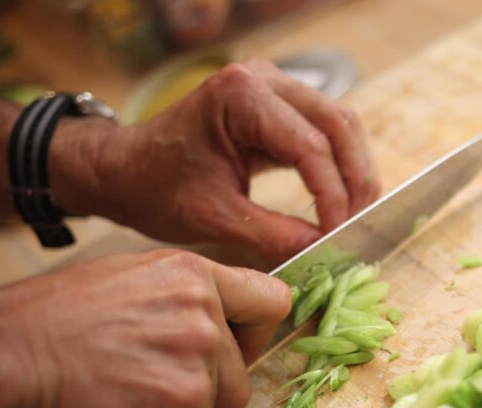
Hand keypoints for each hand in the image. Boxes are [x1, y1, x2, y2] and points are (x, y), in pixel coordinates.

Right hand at [0, 249, 287, 407]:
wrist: (0, 356)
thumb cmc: (43, 323)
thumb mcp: (124, 283)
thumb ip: (174, 302)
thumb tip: (203, 330)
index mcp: (193, 275)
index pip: (270, 302)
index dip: (254, 336)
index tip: (232, 353)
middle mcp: (205, 311)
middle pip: (241, 375)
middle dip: (202, 395)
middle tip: (149, 397)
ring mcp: (199, 358)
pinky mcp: (183, 404)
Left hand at [54, 59, 380, 263]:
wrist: (122, 169)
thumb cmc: (155, 188)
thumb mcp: (217, 218)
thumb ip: (277, 236)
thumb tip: (328, 252)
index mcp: (240, 96)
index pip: (310, 146)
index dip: (333, 195)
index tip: (339, 235)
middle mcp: (263, 80)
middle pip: (339, 123)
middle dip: (355, 179)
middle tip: (359, 226)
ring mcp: (273, 87)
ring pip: (340, 124)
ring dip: (353, 171)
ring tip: (354, 216)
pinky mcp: (278, 105)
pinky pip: (324, 131)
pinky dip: (338, 166)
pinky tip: (340, 200)